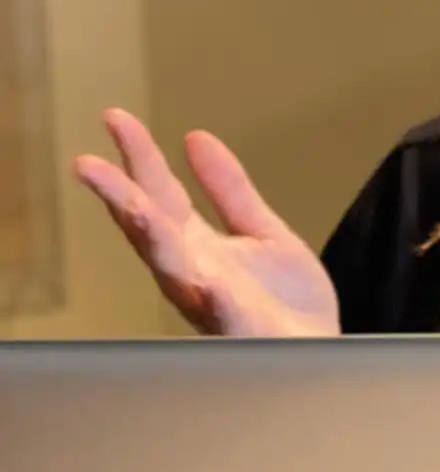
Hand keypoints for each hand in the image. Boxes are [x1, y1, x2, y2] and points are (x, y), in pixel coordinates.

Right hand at [72, 109, 338, 337]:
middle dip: (119, 197)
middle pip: (149, 228)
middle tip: (88, 163)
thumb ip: (228, 189)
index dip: (138, 157)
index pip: (159, 194)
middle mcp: (192, 273)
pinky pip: (227, 315)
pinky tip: (211, 282)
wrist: (318, 354)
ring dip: (151, 237)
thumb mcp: (260, 230)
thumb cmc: (284, 303)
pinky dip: (216, 299)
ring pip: (173, 268)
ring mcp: (213, 304)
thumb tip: (195, 137)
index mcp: (195, 248)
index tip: (116, 117)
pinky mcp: (243, 331)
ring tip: (133, 204)